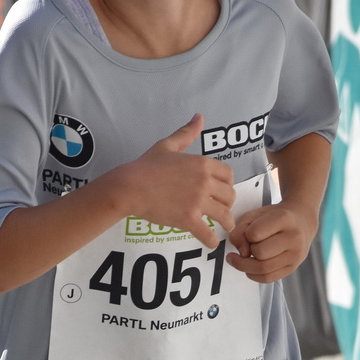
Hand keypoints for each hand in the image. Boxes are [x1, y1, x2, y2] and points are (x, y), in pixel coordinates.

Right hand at [111, 114, 236, 249]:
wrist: (129, 186)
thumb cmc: (146, 166)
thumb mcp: (168, 145)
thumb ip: (186, 133)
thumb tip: (199, 117)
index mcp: (203, 163)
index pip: (229, 175)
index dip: (227, 184)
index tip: (221, 191)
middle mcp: (204, 182)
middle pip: (230, 196)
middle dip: (228, 204)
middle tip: (221, 210)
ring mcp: (197, 201)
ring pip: (224, 215)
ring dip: (226, 223)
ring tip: (224, 228)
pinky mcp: (188, 219)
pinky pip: (207, 233)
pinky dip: (211, 241)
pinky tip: (211, 243)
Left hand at [228, 199, 316, 283]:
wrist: (301, 221)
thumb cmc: (275, 217)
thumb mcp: (254, 215)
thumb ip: (240, 230)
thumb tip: (241, 253)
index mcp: (284, 218)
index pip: (254, 234)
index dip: (246, 235)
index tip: (249, 233)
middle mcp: (293, 237)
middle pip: (260, 254)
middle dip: (247, 252)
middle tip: (246, 248)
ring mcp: (295, 254)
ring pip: (263, 269)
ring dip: (247, 266)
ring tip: (243, 259)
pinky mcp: (292, 267)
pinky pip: (268, 278)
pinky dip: (254, 275)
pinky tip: (250, 267)